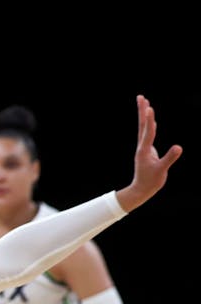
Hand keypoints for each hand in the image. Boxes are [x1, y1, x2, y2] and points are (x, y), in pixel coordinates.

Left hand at [116, 95, 182, 212]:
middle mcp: (142, 146)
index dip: (149, 120)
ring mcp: (144, 147)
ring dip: (143, 114)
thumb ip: (169, 158)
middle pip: (142, 125)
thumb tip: (179, 147)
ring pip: (143, 128)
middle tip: (141, 97)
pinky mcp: (147, 149)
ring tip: (144, 102)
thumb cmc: (151, 181)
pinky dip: (148, 124)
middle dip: (142, 111)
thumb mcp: (161, 170)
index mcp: (145, 150)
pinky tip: (150, 120)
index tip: (149, 108)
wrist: (141, 190)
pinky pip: (147, 133)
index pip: (147, 132)